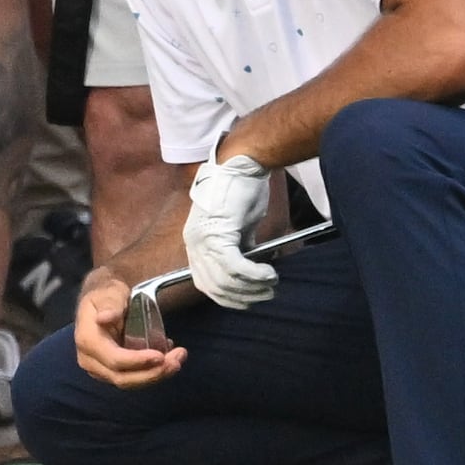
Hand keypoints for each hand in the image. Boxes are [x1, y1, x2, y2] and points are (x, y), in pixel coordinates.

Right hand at [71, 272, 183, 388]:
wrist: (104, 301)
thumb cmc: (107, 294)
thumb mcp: (110, 293)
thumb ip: (109, 305)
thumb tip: (103, 318)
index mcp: (87, 341)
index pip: (114, 360)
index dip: (138, 361)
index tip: (160, 356)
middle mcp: (90, 360)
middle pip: (122, 378)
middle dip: (152, 374)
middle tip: (176, 362)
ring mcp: (99, 369)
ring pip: (130, 382)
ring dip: (156, 375)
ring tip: (178, 360)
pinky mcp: (112, 372)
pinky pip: (134, 378)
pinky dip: (153, 371)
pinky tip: (169, 359)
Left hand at [180, 152, 274, 310]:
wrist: (241, 165)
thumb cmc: (241, 191)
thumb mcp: (238, 227)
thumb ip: (239, 248)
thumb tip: (250, 270)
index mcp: (195, 243)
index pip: (205, 283)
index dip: (227, 297)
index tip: (248, 300)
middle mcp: (194, 244)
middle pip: (214, 287)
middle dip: (242, 297)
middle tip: (266, 294)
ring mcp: (204, 240)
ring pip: (225, 280)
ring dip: (251, 288)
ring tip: (271, 283)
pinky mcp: (219, 234)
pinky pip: (235, 266)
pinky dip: (253, 275)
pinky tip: (268, 273)